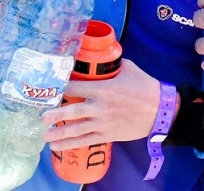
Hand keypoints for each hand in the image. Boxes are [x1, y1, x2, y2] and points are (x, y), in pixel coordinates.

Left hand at [42, 59, 168, 148]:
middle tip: (42, 116)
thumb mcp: (129, 68)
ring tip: (45, 135)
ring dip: (59, 133)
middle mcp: (100, 106)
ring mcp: (103, 122)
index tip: (50, 87)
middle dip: (55, 114)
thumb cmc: (145, 86)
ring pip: (76, 129)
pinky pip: (86, 140)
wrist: (161, 110)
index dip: (61, 86)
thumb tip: (101, 56)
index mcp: (104, 88)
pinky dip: (71, 144)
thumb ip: (112, 64)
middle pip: (72, 111)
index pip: (76, 86)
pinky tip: (57, 146)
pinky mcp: (108, 134)